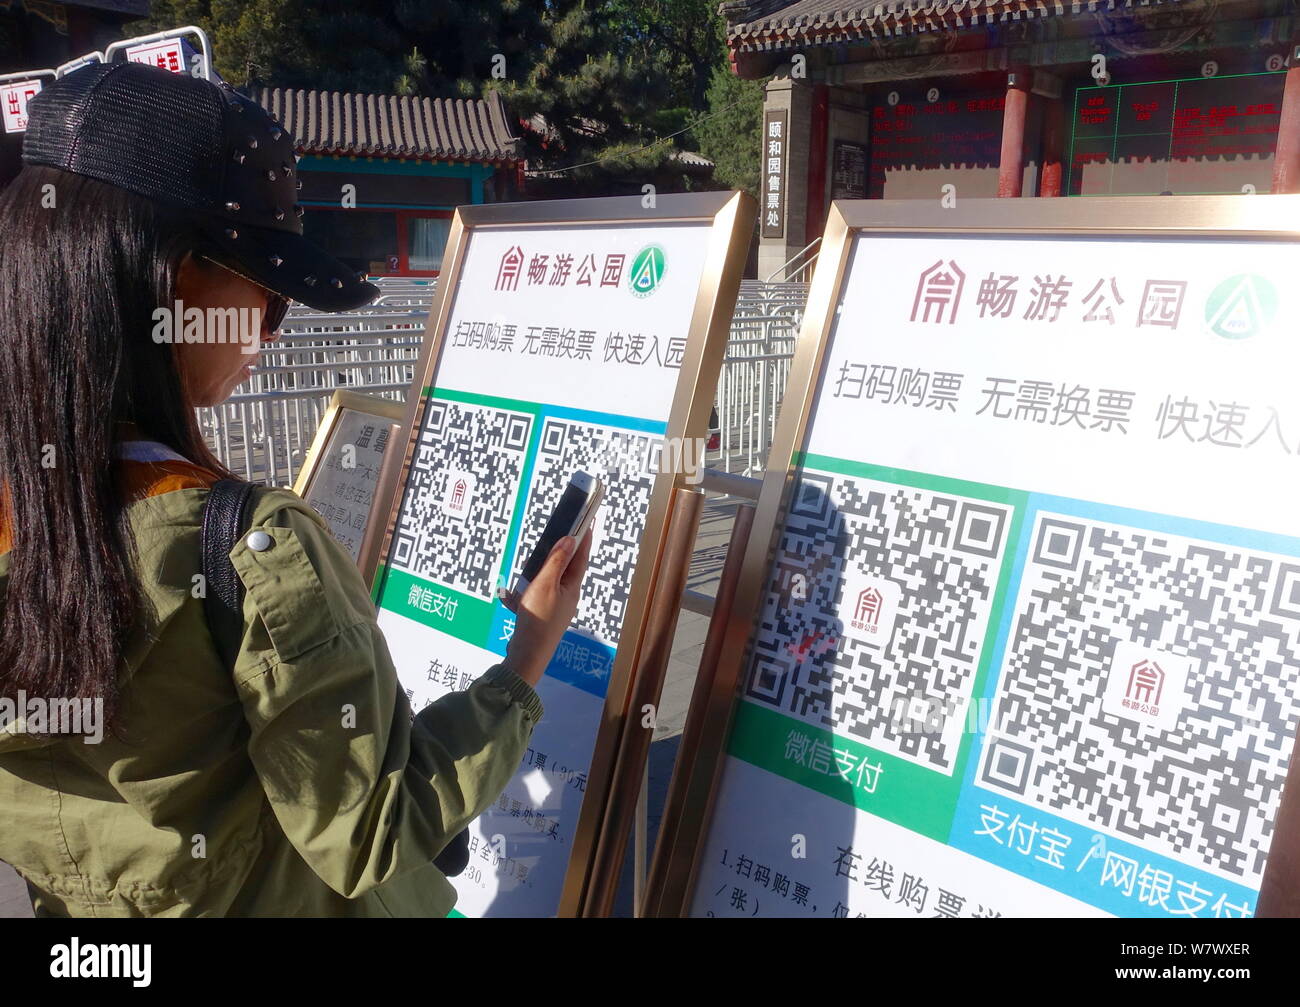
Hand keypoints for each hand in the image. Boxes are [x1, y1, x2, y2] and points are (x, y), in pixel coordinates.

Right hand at [500, 531, 591, 686]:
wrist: (528, 654)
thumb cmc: (538, 619)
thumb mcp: (546, 585)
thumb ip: (556, 562)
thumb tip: (570, 539)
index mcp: (572, 586)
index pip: (581, 556)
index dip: (584, 537)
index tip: (587, 521)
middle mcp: (567, 595)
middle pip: (566, 567)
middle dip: (562, 552)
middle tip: (560, 533)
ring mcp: (555, 606)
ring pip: (549, 581)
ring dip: (541, 570)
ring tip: (534, 562)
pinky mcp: (542, 614)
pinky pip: (535, 595)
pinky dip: (526, 590)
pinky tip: (512, 593)